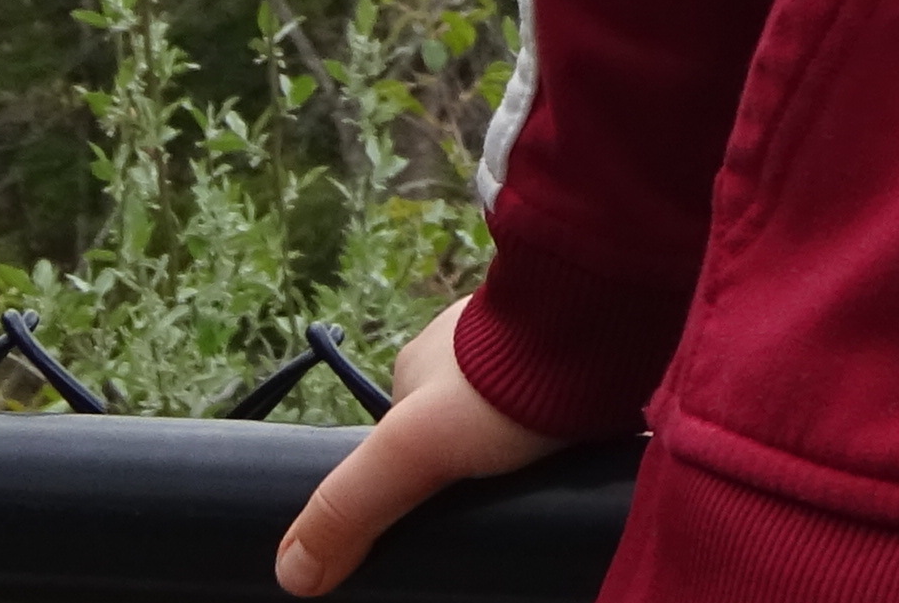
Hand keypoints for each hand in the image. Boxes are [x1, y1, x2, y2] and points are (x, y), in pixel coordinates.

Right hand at [278, 297, 563, 595]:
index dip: (416, 476)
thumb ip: (351, 507)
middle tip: (497, 496)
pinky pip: (567, 401)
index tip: (440, 505)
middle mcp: (473, 346)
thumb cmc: (505, 382)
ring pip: (517, 414)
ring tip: (540, 481)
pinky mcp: (585, 355)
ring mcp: (531, 346)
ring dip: (527, 443)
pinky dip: (568, 427)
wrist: (606, 327)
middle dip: (476, 461)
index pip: (403, 436)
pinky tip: (578, 453)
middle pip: (462, 426)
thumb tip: (292, 573)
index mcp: (421, 363)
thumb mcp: (411, 451)